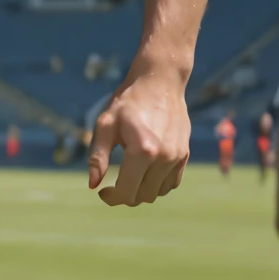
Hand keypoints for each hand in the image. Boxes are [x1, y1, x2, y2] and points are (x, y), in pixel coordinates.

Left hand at [87, 68, 189, 205]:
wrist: (160, 81)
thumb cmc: (128, 102)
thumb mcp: (105, 124)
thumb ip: (98, 156)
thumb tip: (93, 185)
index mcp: (143, 151)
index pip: (126, 193)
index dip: (112, 198)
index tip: (102, 192)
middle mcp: (164, 157)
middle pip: (142, 196)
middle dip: (125, 195)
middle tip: (113, 184)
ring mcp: (177, 157)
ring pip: (158, 193)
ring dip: (142, 190)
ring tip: (129, 174)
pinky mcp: (185, 154)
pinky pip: (171, 183)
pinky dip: (157, 184)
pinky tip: (145, 171)